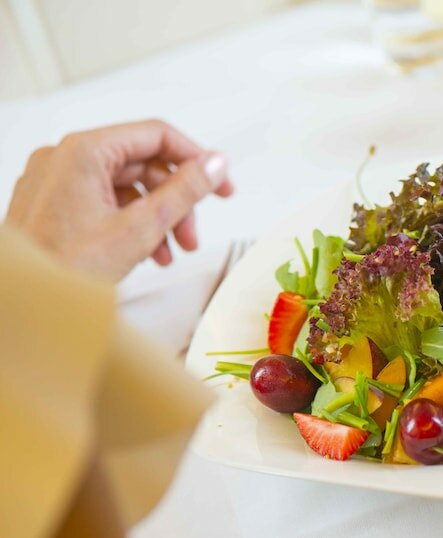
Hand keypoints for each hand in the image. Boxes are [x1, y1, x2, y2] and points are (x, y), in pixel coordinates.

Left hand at [3, 119, 233, 281]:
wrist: (25, 298)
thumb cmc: (63, 268)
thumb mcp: (140, 228)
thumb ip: (185, 191)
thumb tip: (215, 165)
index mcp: (83, 152)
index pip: (156, 136)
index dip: (196, 160)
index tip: (219, 183)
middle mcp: (65, 158)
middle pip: (143, 165)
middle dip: (176, 201)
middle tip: (193, 232)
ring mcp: (56, 180)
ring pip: (126, 187)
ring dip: (156, 217)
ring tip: (170, 250)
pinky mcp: (54, 203)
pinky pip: (104, 201)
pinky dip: (131, 223)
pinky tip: (145, 251)